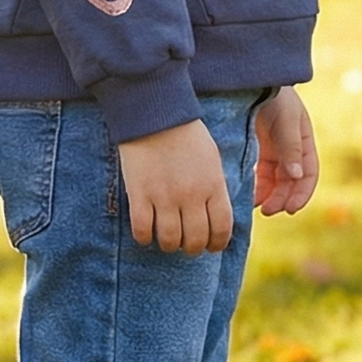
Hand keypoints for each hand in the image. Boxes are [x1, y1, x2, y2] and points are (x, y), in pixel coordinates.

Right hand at [119, 118, 233, 253]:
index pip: (221, 229)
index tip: (211, 247)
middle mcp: (191, 196)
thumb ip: (215, 188)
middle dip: (192, 248)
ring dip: (169, 245)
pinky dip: (144, 238)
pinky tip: (145, 233)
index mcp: (213, 186)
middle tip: (186, 244)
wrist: (155, 114)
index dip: (217, 244)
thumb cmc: (186, 135)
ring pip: (170, 240)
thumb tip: (218, 215)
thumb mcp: (212, 159)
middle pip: (196, 240)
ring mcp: (164, 197)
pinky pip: (142, 230)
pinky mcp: (139, 194)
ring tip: (166, 240)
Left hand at [254, 86, 317, 216]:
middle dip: (283, 198)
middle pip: (291, 181)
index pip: (308, 174)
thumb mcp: (286, 119)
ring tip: (259, 207)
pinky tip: (249, 196)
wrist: (251, 79)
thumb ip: (290, 146)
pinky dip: (256, 186)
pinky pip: (259, 174)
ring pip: (275, 181)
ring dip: (270, 196)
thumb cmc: (274, 95)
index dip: (302, 193)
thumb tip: (296, 175)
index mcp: (304, 142)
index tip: (291, 209)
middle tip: (269, 211)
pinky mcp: (256, 150)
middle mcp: (290, 149)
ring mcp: (273, 150)